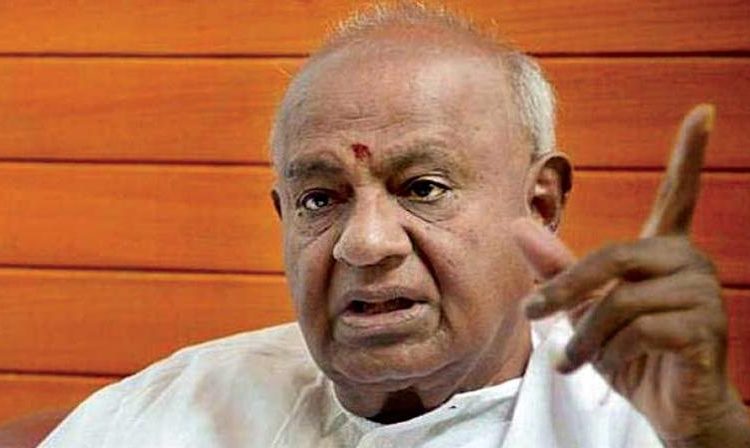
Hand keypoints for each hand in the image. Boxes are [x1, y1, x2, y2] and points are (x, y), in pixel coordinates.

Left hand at [512, 105, 749, 446]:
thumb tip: (516, 223)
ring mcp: (702, 293)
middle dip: (565, 291)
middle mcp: (689, 261)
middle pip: (611, 257)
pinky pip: (638, 329)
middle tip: (532, 316)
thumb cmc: (627, 352)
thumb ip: (556, 266)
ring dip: (587, 336)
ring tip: (577, 359)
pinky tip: (617, 365)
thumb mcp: (584, 308)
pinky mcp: (705, 326)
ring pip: (619, 300)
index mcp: (664, 250)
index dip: (691, 154)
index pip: (679, 193)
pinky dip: (613, 353)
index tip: (704, 111)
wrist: (665, 406)